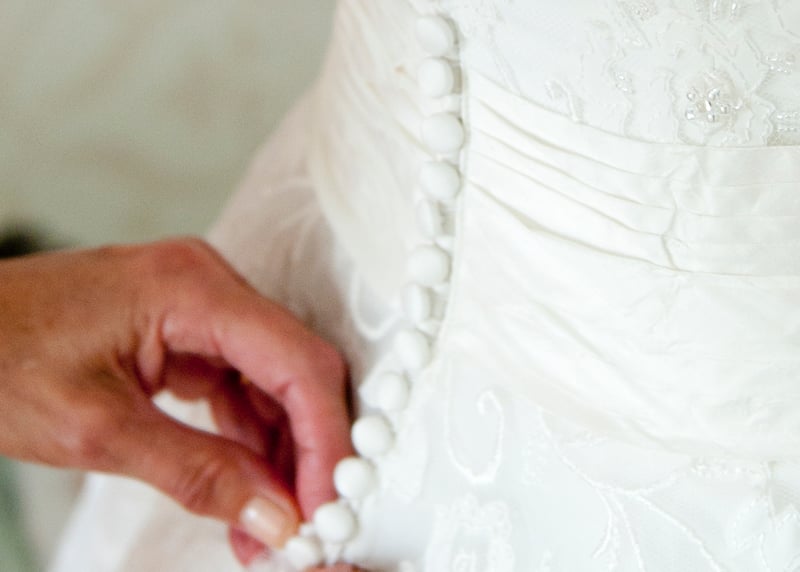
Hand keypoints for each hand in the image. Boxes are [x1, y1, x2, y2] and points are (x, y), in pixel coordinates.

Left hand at [0, 238, 352, 565]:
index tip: (330, 500)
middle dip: (307, 452)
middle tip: (305, 521)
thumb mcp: (94, 429)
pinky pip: (241, 387)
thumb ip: (196, 472)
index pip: (297, 363)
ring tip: (269, 524)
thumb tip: (274, 513)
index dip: (326, 438)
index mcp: (191, 288)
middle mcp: (208, 286)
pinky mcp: (187, 333)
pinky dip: (247, 441)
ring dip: (278, 455)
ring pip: (274, 384)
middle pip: (296, 372)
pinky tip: (245, 489)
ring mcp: (199, 308)